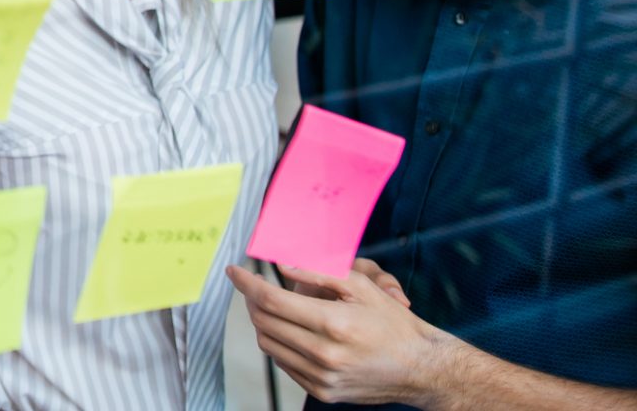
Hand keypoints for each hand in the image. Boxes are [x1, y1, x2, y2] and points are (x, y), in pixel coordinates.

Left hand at [228, 262, 460, 405]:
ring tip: (274, 307)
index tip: (234, 271)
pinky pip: (284, 364)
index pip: (271, 300)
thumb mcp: (362, 286)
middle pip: (263, 322)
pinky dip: (280, 344)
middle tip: (255, 287)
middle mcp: (325, 354)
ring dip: (263, 322)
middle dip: (252, 299)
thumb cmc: (393, 324)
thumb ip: (320, 272)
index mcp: (334, 323)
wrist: (421, 370)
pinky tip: (292, 331)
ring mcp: (323, 376)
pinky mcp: (324, 391)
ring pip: (269, 344)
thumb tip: (281, 264)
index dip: (246, 283)